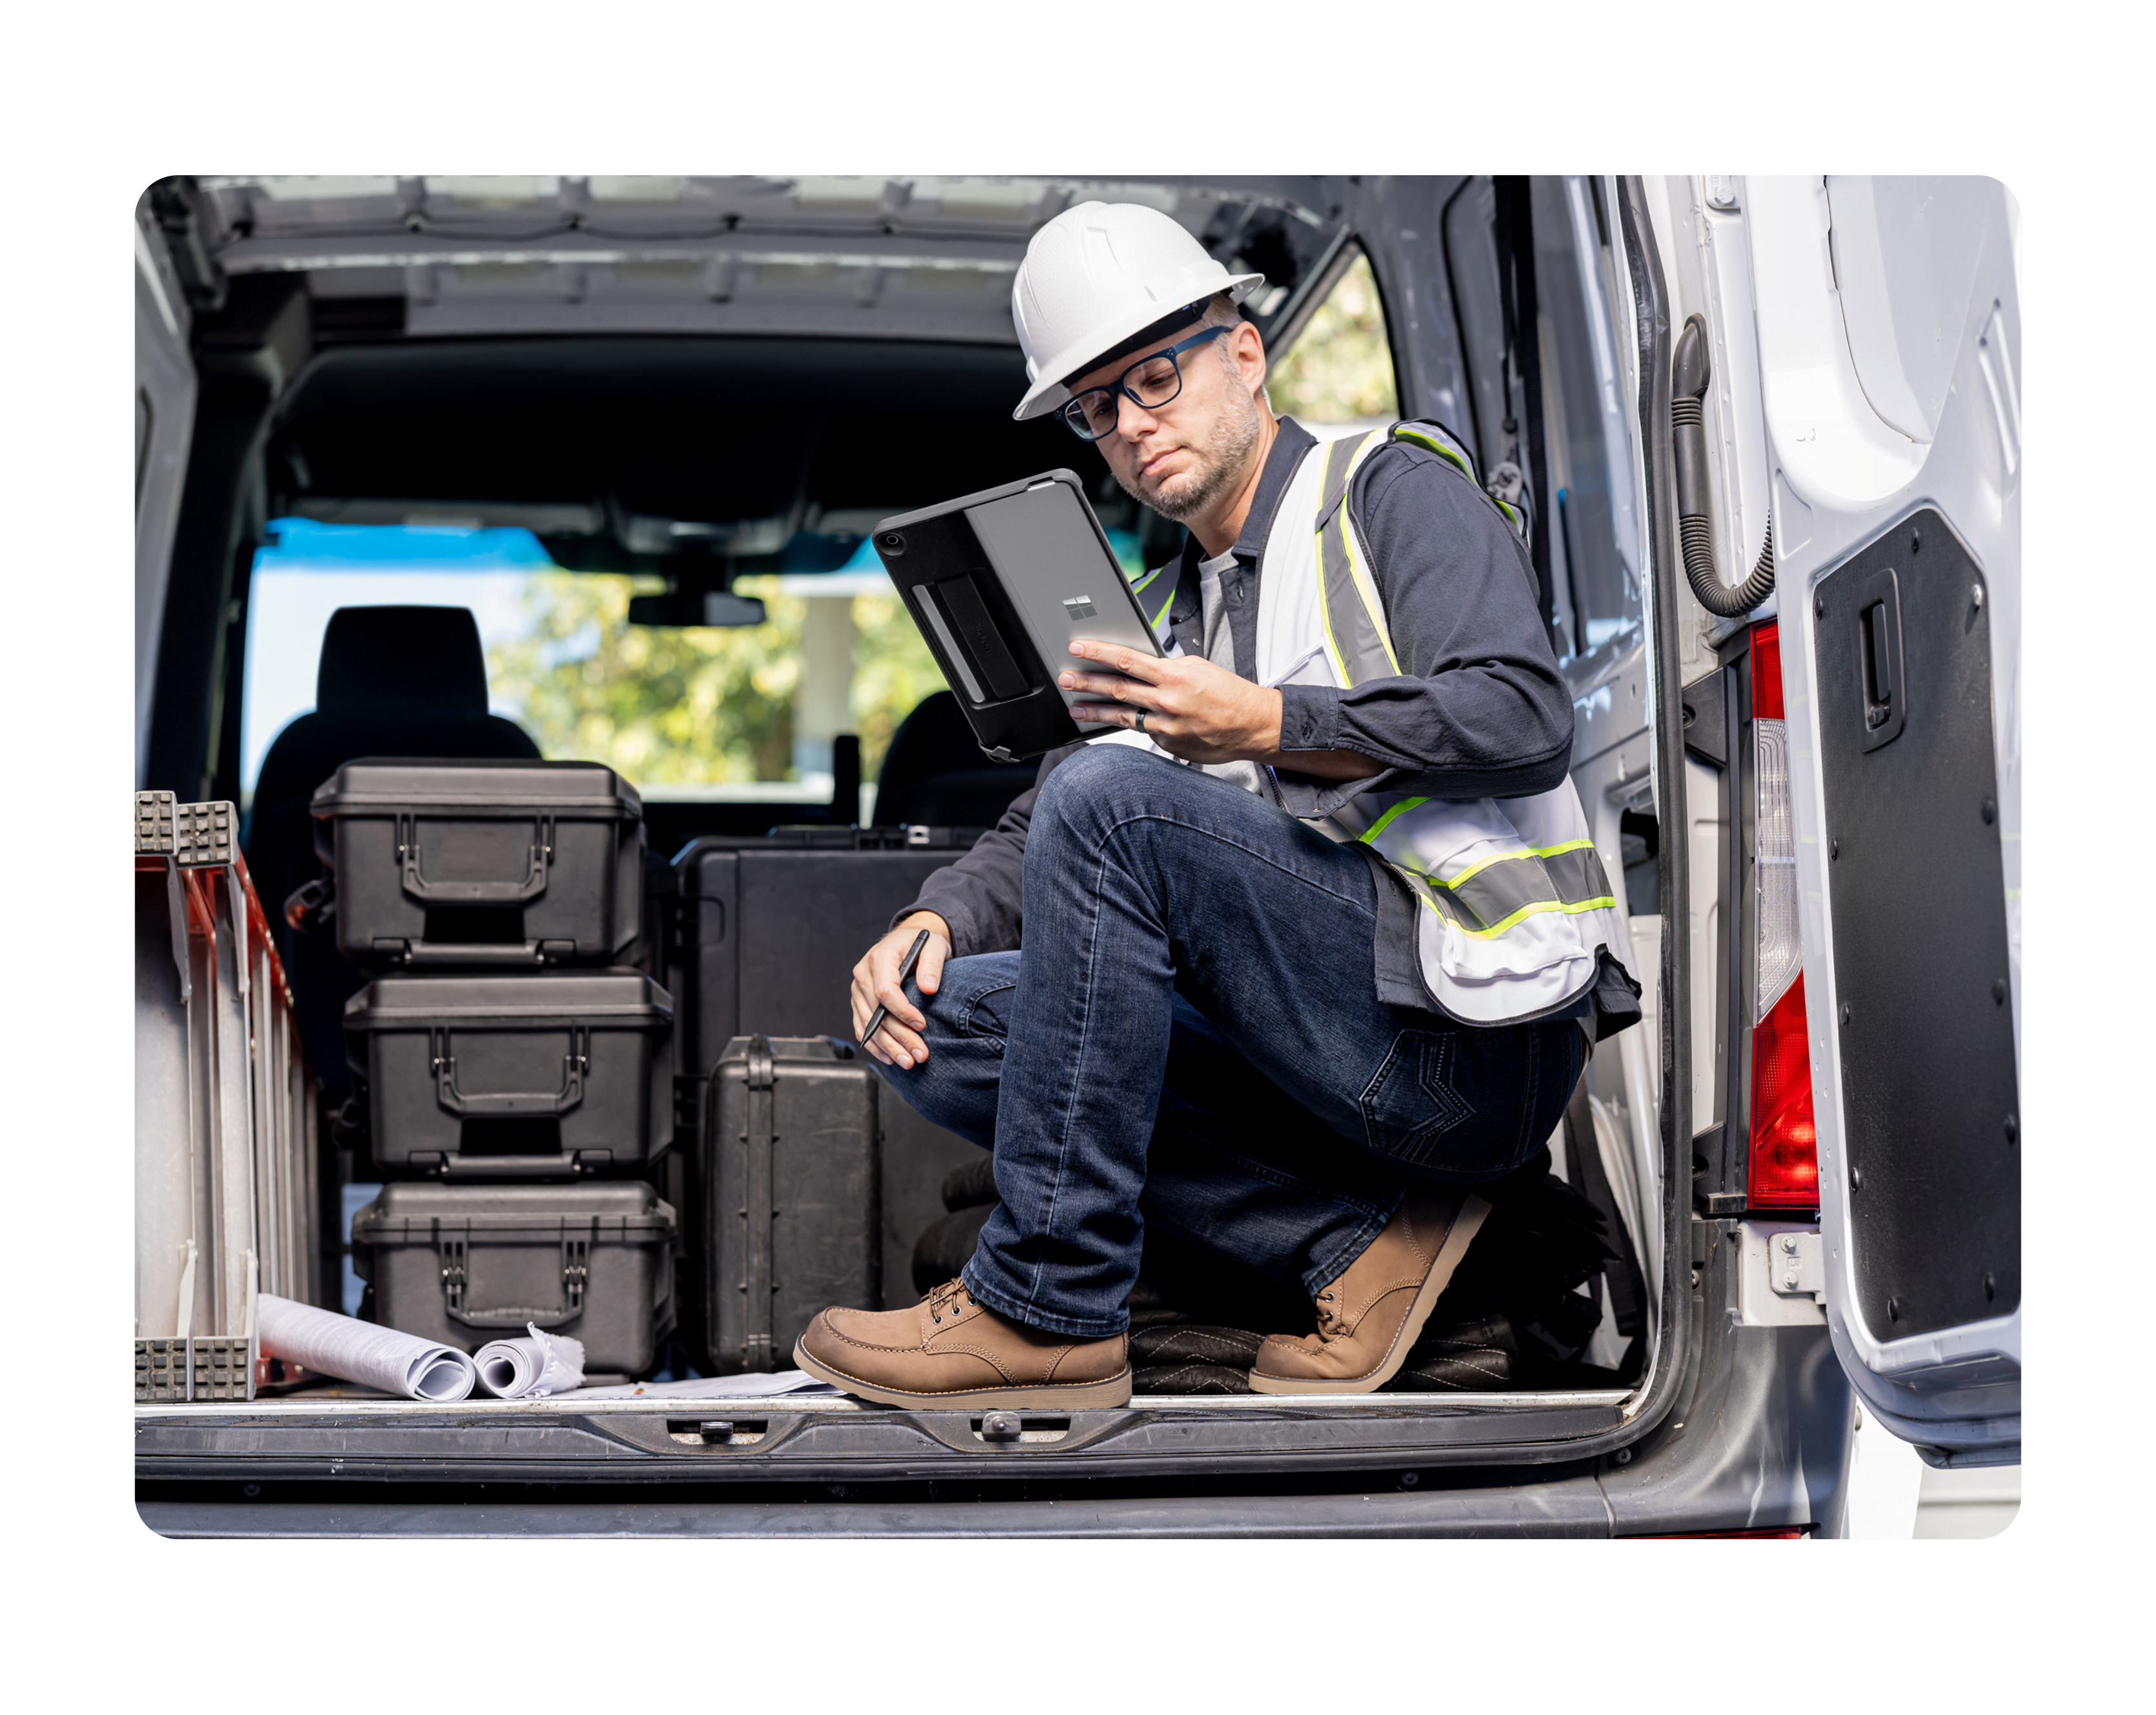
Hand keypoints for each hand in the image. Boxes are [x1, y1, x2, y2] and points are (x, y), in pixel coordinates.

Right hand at [850, 912, 951, 1067]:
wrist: (906, 941)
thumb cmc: (921, 943)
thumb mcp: (934, 946)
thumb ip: (932, 965)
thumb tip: (929, 988)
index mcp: (879, 957)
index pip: (885, 989)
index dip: (902, 1011)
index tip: (922, 1025)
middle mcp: (863, 974)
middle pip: (877, 1012)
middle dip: (899, 1036)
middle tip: (920, 1054)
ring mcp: (858, 990)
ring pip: (868, 1024)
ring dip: (888, 1046)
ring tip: (908, 1062)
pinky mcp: (859, 1002)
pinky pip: (861, 1027)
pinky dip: (875, 1045)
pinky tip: (890, 1058)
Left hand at [1061, 639, 1281, 763]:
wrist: (1252, 726)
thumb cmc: (1228, 693)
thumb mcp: (1197, 668)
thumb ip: (1166, 667)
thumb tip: (1140, 667)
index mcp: (1174, 675)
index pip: (1127, 660)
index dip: (1099, 653)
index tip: (1078, 648)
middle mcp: (1166, 701)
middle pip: (1117, 688)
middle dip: (1086, 683)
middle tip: (1065, 679)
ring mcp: (1165, 725)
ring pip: (1122, 715)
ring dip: (1095, 711)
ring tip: (1075, 708)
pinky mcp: (1168, 743)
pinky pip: (1143, 731)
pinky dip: (1132, 724)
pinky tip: (1119, 722)